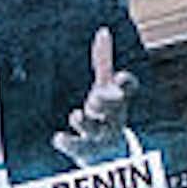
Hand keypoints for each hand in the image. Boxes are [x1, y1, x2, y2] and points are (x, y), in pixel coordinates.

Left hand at [53, 27, 137, 166]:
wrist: (109, 156)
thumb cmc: (107, 115)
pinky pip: (77, 147)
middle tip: (95, 97)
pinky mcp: (85, 151)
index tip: (119, 77)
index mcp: (119, 100)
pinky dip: (68, 143)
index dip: (125, 84)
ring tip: (76, 115)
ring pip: (94, 130)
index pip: (128, 89)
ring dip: (85, 122)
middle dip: (105, 101)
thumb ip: (104, 62)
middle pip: (112, 109)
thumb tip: (103, 31)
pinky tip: (58, 138)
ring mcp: (100, 136)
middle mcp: (113, 117)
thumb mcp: (106, 87)